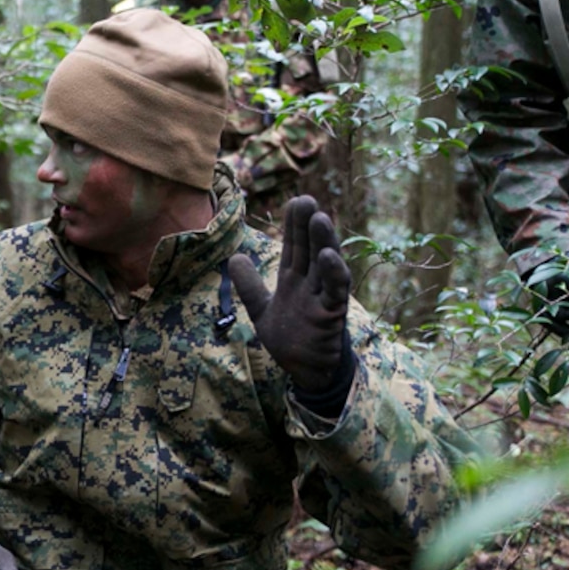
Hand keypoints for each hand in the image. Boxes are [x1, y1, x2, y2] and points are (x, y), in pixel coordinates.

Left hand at [230, 195, 349, 392]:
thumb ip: (249, 285)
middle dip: (308, 225)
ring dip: (324, 242)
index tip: (294, 200)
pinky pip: (335, 290)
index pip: (295, 246)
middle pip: (310, 249)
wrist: (305, 370)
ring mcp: (323, 297)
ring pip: (326, 264)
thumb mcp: (261, 309)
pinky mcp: (332, 313)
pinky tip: (329, 256)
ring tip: (320, 218)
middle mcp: (311, 283)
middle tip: (306, 199)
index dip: (294, 225)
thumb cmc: (291, 337)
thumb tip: (234, 257)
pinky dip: (333, 273)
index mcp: (295, 279)